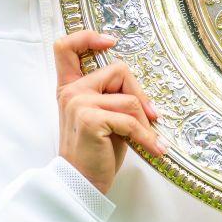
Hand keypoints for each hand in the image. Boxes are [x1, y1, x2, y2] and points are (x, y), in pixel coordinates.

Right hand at [54, 30, 164, 193]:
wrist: (81, 184)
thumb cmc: (95, 152)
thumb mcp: (101, 117)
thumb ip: (110, 96)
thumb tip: (141, 92)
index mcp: (70, 88)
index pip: (66, 47)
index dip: (88, 37)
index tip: (110, 42)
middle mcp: (71, 91)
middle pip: (118, 70)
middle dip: (140, 94)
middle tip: (151, 116)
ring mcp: (79, 103)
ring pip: (129, 98)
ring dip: (145, 121)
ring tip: (150, 138)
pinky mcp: (91, 119)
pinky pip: (130, 120)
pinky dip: (146, 136)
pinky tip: (155, 148)